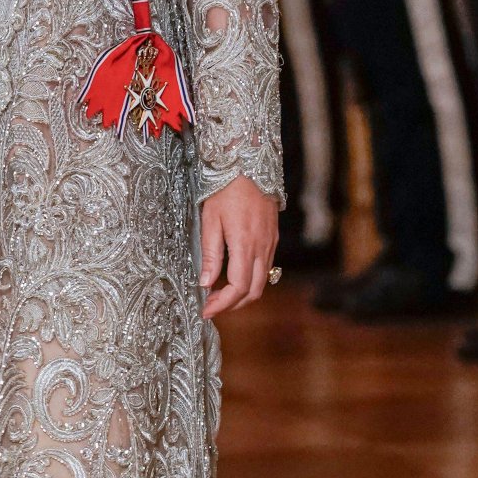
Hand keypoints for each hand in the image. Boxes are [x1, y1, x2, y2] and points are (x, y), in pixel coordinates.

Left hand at [199, 175, 279, 320]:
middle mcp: (262, 247)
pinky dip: (251, 280)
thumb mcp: (210, 221)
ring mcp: (270, 244)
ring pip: (262, 282)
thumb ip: (209, 254)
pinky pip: (265, 269)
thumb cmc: (225, 190)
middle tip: (211, 306)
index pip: (238, 287)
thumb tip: (205, 282)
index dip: (222, 304)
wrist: (249, 167)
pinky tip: (233, 277)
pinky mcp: (272, 239)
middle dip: (233, 305)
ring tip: (219, 295)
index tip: (206, 310)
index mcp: (244, 244)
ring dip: (242, 295)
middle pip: (254, 291)